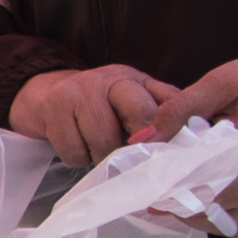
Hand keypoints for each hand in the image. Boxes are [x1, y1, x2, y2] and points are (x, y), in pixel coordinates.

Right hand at [7, 64, 171, 166]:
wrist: (43, 94)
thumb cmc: (97, 106)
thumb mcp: (132, 101)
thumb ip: (160, 110)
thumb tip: (195, 131)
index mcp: (134, 79)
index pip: (164, 104)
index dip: (169, 132)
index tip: (166, 156)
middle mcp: (109, 78)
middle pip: (140, 116)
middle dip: (138, 146)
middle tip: (131, 159)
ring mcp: (79, 90)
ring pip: (104, 141)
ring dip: (102, 156)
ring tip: (98, 150)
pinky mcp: (53, 107)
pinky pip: (75, 151)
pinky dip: (78, 158)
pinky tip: (77, 147)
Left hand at [136, 46, 237, 233]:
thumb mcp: (219, 82)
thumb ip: (180, 108)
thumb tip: (145, 137)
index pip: (234, 184)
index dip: (199, 196)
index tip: (166, 194)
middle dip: (198, 213)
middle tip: (164, 204)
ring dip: (214, 221)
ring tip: (182, 209)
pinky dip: (234, 221)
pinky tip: (209, 210)